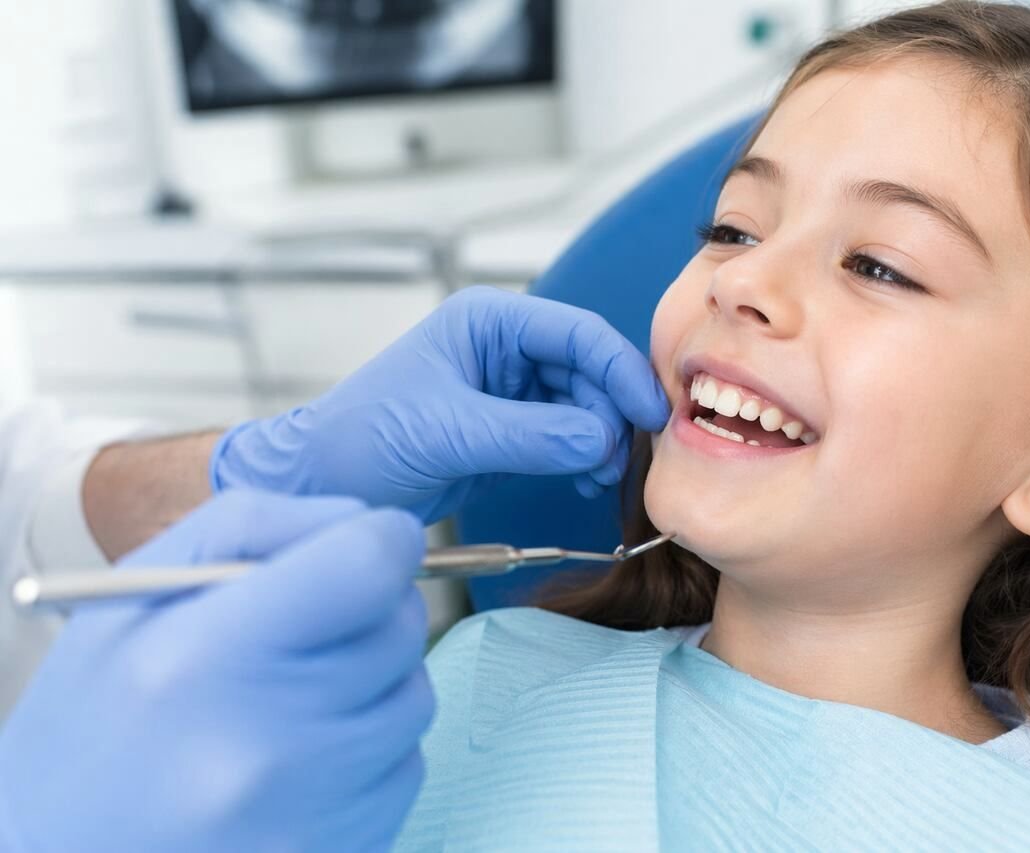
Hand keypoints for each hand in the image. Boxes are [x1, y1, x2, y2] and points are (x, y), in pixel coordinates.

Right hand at [0, 491, 432, 852]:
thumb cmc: (95, 722)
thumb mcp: (135, 595)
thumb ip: (256, 526)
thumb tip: (368, 520)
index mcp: (201, 658)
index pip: (367, 565)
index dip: (382, 540)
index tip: (366, 546)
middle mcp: (263, 742)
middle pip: (400, 626)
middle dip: (370, 612)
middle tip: (304, 634)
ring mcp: (307, 811)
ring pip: (414, 696)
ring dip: (374, 683)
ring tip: (289, 703)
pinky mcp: (341, 850)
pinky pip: (407, 766)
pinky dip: (370, 749)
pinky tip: (299, 761)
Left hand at [209, 285, 670, 522]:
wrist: (325, 489)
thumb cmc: (361, 440)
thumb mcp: (447, 431)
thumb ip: (529, 435)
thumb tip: (602, 441)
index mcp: (487, 322)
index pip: (575, 334)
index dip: (619, 370)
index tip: (650, 412)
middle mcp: (505, 349)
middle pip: (590, 371)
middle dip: (611, 412)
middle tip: (622, 458)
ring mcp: (512, 392)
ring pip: (586, 406)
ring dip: (602, 440)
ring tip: (600, 476)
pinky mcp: (514, 433)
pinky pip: (570, 437)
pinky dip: (586, 458)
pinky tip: (588, 481)